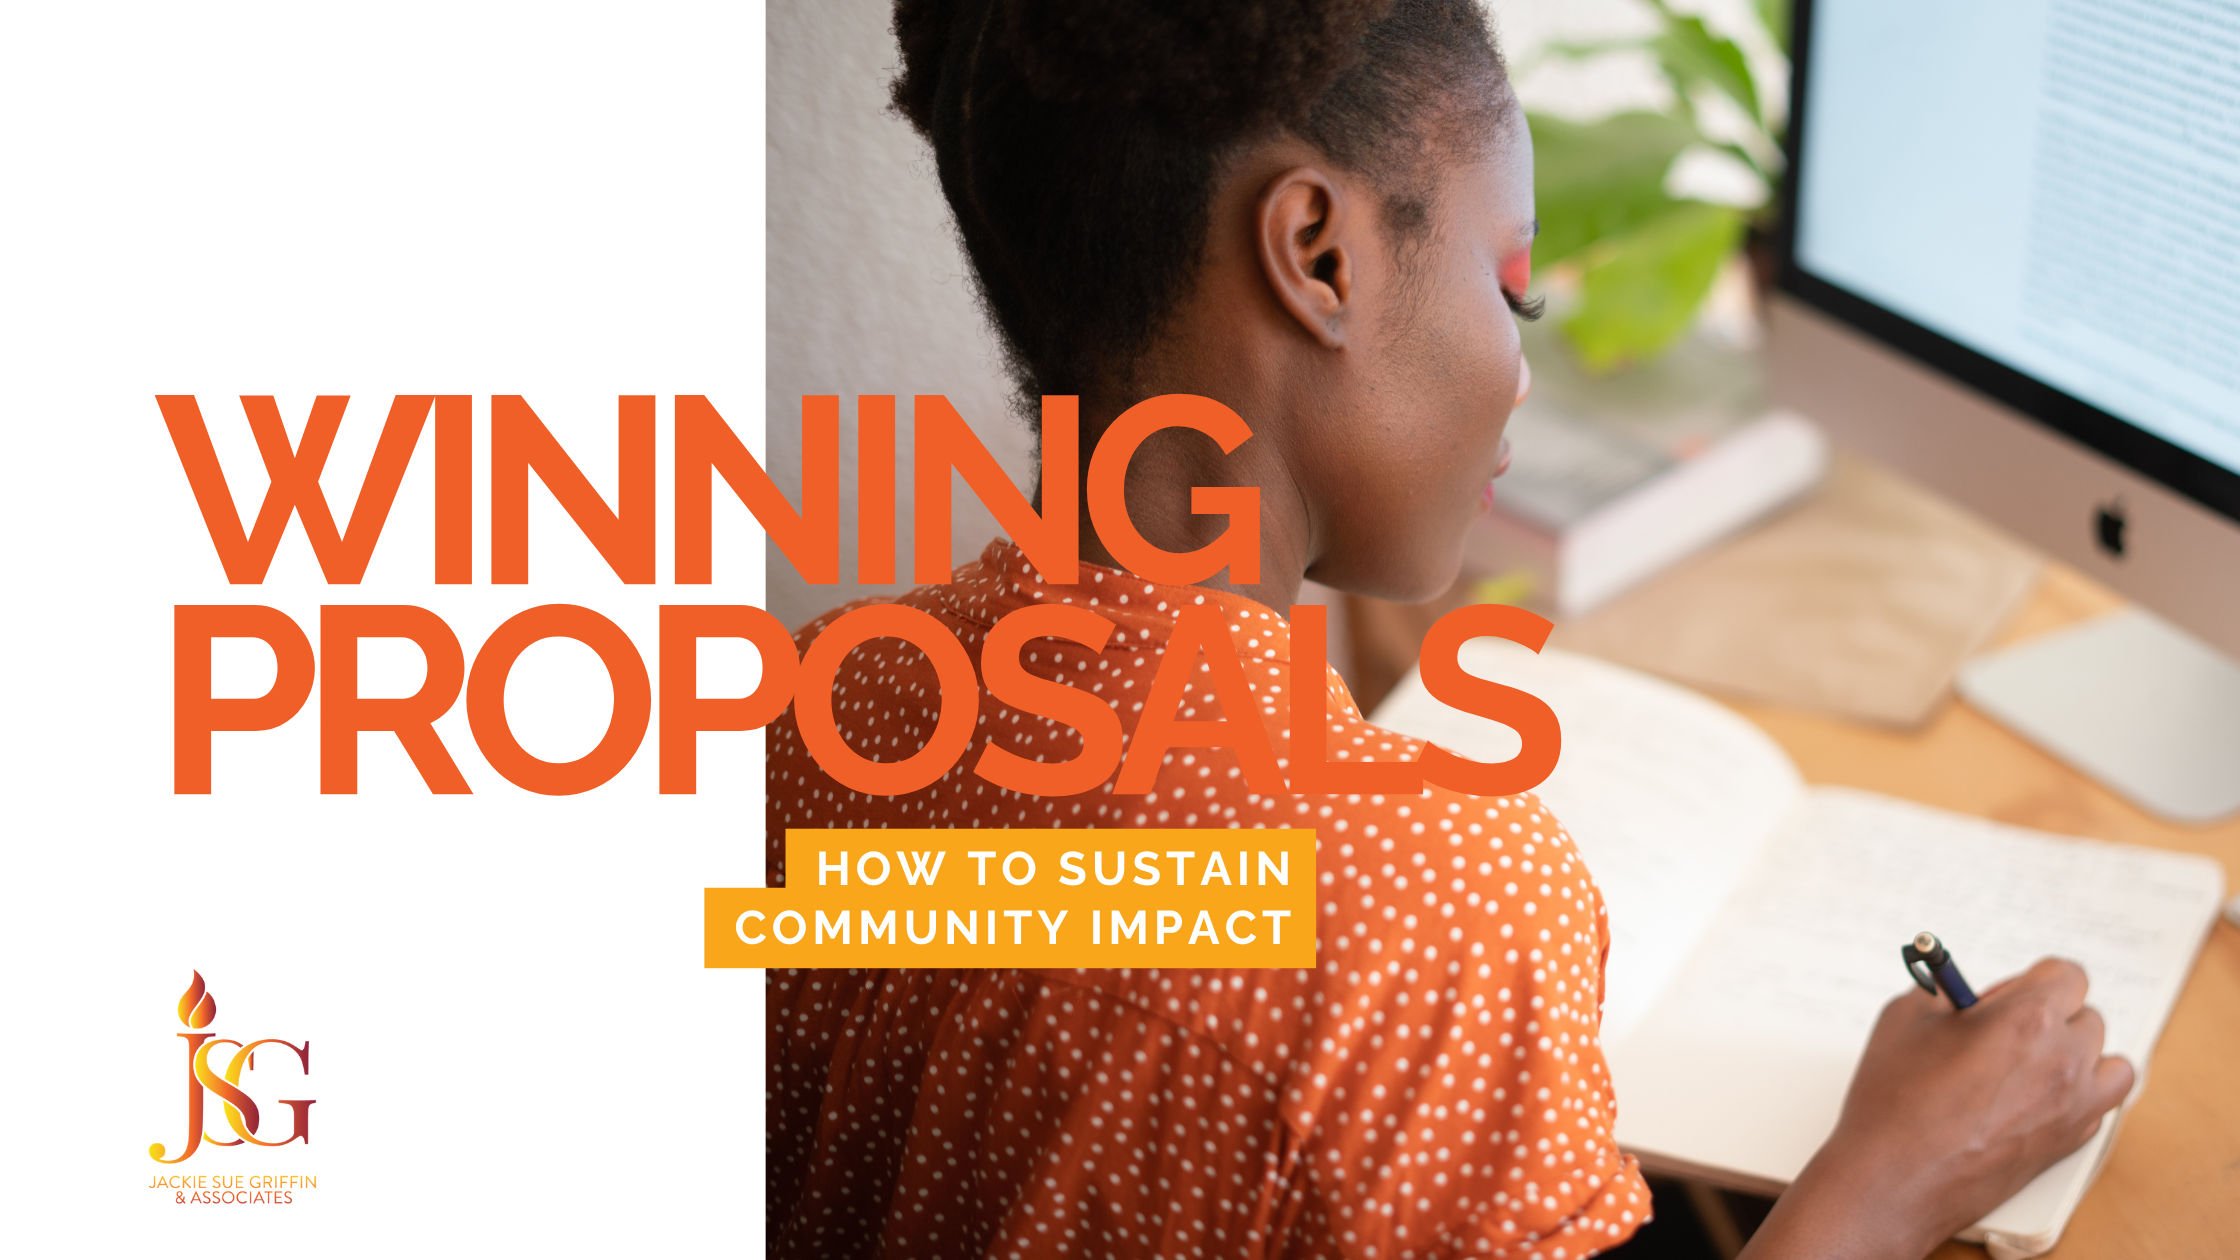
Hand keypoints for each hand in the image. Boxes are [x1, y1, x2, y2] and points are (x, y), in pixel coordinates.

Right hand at [1741, 957, 2133, 1259]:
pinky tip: (2038, 1096)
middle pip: (2087, 1016)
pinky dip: (2081, 1093)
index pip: (2067, 975)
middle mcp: (2063, 1058)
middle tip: (2002, 1030)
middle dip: (2049, 1016)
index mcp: (2027, 1017)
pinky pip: (2101, 1102)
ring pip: (2108, 1061)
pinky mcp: (2071, 1141)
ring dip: (2079, 1054)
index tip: (2005, 995)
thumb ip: (1944, 993)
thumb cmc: (1896, 1101)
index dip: (2033, 980)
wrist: (1896, 1177)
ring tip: (2034, 1062)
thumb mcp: (1906, 1018)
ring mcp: (2074, 1104)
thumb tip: (1961, 991)